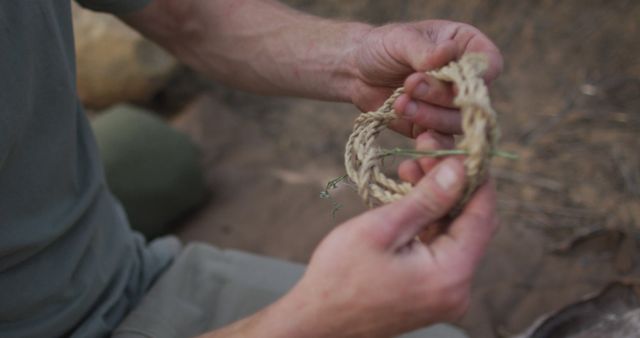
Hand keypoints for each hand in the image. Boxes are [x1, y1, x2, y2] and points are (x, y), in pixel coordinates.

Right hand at [270, 132, 497, 337]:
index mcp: (450, 275)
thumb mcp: (382, 229)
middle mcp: (457, 289)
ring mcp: (444, 294)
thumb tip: (459, 169)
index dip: (476, 177)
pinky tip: (408, 198)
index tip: (460, 147)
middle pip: (470, 224)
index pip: (482, 215)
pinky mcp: (430, 294)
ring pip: (453, 234)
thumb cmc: (339, 277)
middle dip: (451, 183)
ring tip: (410, 167)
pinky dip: (427, 222)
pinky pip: (439, 250)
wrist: (316, 321)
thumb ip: (426, 199)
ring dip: (436, 200)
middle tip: (426, 151)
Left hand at [348, 20, 502, 137]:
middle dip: (440, 94)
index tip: (451, 75)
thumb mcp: (401, 40)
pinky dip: (427, 139)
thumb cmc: (383, 47)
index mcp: (467, 47)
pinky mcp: (434, 128)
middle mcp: (465, 80)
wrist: (357, 72)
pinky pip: (441, 141)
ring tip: (400, 102)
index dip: (477, 75)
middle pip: (472, 98)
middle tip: (410, 83)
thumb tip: (449, 52)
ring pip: (457, 122)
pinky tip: (408, 125)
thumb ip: (424, 50)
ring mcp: (451, 107)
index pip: (489, 64)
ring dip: (429, 115)